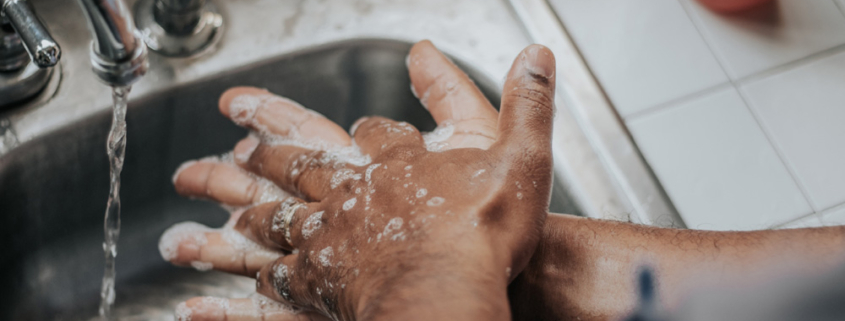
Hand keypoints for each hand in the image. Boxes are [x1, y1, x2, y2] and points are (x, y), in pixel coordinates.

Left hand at [163, 40, 555, 319]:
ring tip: (201, 204)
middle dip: (264, 149)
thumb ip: (527, 104)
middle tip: (229, 139)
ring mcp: (330, 237)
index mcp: (397, 162)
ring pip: (273, 214)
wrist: (449, 292)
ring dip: (238, 206)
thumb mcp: (522, 156)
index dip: (367, 127)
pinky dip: (249, 284)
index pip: (372, 131)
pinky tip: (225, 289)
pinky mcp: (320, 283)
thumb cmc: (484, 233)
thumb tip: (536, 54)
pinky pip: (273, 280)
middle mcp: (354, 193)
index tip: (361, 125)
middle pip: (299, 163)